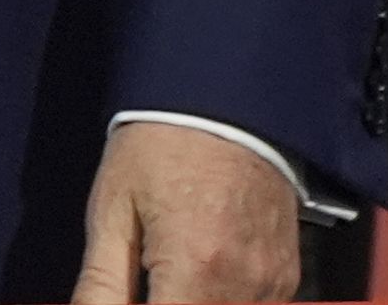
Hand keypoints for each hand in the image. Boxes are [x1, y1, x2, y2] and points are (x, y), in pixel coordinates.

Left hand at [71, 122, 300, 303]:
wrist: (224, 102)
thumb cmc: (160, 147)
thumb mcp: (111, 210)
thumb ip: (101, 285)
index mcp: (195, 267)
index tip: (123, 300)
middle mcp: (243, 285)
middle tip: (143, 285)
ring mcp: (272, 283)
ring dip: (192, 304)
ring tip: (165, 277)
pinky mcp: (286, 277)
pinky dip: (220, 302)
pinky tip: (195, 277)